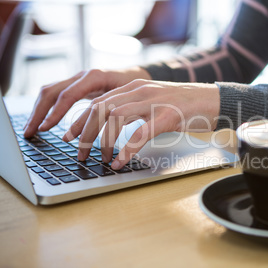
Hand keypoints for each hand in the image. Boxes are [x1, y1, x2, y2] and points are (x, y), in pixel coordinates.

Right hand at [23, 67, 150, 136]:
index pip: (68, 94)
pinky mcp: (77, 87)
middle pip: (51, 91)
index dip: (56, 112)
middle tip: (30, 132)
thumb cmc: (137, 86)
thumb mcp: (129, 96)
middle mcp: (82, 76)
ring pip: (50, 92)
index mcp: (95, 76)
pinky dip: (47, 109)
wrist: (139, 75)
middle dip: (39, 112)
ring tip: (30, 130)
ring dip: (38, 111)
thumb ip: (115, 109)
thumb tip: (103, 129)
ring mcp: (78, 80)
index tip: (46, 128)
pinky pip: (56, 95)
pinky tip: (43, 123)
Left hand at [62, 79, 219, 169]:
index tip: (70, 136)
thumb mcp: (152, 102)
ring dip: (103, 142)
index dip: (80, 120)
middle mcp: (140, 91)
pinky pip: (141, 133)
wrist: (213, 100)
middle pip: (101, 109)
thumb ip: (132, 109)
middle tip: (79, 152)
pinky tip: (121, 162)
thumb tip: (110, 126)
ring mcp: (154, 102)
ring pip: (116, 118)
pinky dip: (127, 149)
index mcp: (134, 87)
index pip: (98, 101)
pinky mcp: (168, 116)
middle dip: (85, 133)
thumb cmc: (183, 105)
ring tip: (101, 159)